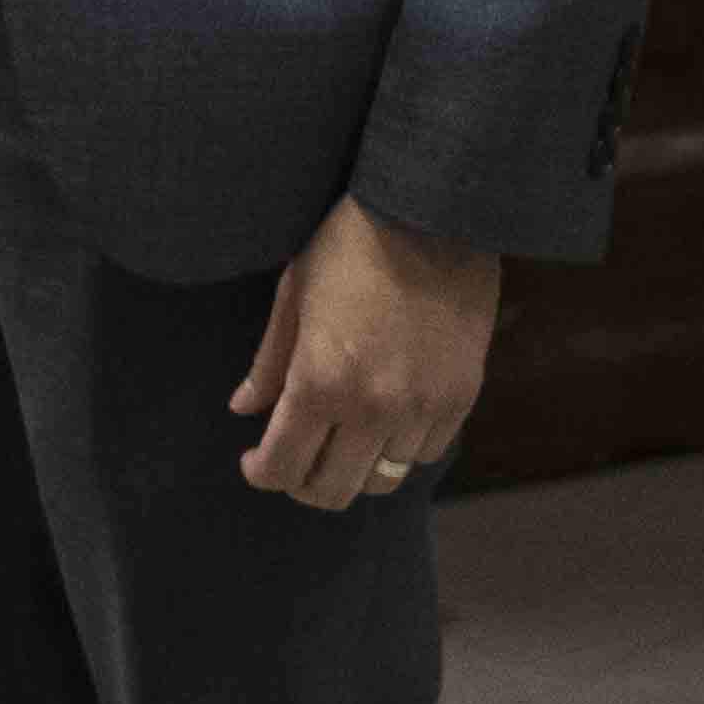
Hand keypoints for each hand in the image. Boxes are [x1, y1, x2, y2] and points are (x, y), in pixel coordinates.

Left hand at [230, 201, 500, 508]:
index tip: (256, 461)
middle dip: (304, 482)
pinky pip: (424, 453)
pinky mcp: (460, 397)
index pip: (282, 468)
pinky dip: (399, 448)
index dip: (261, 473)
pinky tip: (385, 421)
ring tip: (343, 439)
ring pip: (382, 480)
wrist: (433, 213)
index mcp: (320, 383)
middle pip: (332, 490)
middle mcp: (372, 409)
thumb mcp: (293, 295)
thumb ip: (268, 364)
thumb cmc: (350, 245)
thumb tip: (244, 409)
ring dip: (355, 467)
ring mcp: (422, 408)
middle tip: (296, 458)